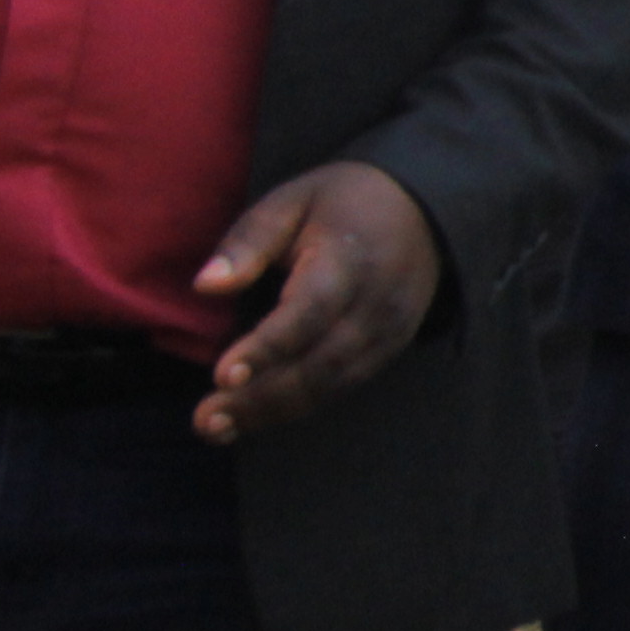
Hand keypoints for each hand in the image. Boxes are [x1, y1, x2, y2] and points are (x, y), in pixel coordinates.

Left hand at [190, 162, 444, 445]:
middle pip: (319, 363)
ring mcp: (389, 332)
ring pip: (331, 384)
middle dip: (260, 396)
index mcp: (349, 261)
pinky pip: (343, 385)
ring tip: (219, 428)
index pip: (307, 312)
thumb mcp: (290, 202)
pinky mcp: (390, 349)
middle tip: (206, 419)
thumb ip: (247, 242)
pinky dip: (299, 405)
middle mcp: (376, 304)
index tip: (222, 374)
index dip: (267, 347)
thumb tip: (205, 285)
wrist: (424, 208)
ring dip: (274, 412)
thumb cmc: (342, 202)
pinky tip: (257, 416)